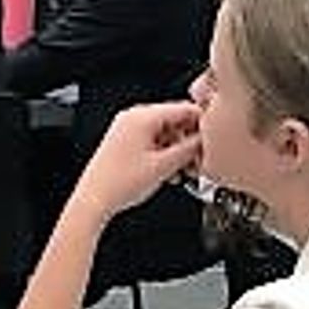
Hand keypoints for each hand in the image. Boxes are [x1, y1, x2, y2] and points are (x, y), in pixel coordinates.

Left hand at [71, 103, 203, 222]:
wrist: (94, 200)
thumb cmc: (119, 183)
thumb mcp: (164, 165)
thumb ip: (190, 149)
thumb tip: (205, 140)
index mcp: (141, 116)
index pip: (184, 108)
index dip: (203, 124)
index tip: (214, 139)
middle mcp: (132, 118)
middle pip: (174, 121)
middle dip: (189, 142)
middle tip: (200, 160)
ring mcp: (126, 130)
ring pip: (164, 134)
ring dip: (178, 151)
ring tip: (183, 171)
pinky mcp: (123, 143)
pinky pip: (152, 142)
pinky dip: (164, 155)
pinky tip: (169, 172)